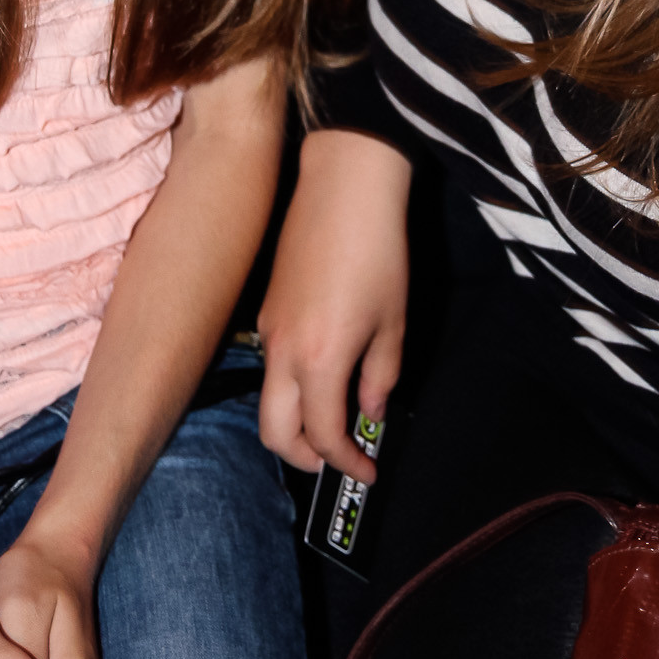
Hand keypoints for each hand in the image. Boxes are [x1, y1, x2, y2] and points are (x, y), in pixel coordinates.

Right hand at [258, 128, 411, 477]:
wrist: (343, 188)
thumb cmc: (376, 252)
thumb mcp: (392, 322)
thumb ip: (380, 376)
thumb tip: (369, 410)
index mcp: (318, 362)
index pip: (324, 436)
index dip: (346, 462)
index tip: (368, 470)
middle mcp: (282, 354)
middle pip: (274, 433)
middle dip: (304, 458)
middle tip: (337, 458)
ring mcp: (268, 331)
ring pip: (268, 401)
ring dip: (294, 424)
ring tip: (333, 420)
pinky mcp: (266, 311)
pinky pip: (270, 367)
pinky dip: (290, 389)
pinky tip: (322, 374)